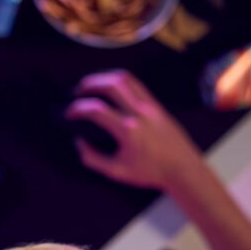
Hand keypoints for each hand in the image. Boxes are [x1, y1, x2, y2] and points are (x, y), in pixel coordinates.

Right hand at [65, 71, 206, 192]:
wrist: (182, 169)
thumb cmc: (151, 172)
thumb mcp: (116, 171)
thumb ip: (93, 158)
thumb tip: (79, 143)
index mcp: (128, 130)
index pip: (96, 110)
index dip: (77, 109)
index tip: (69, 113)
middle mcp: (140, 113)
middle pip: (111, 84)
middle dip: (89, 84)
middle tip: (77, 92)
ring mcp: (150, 106)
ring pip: (125, 79)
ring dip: (104, 77)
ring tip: (92, 85)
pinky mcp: (157, 105)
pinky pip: (136, 85)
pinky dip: (120, 82)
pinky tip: (111, 89)